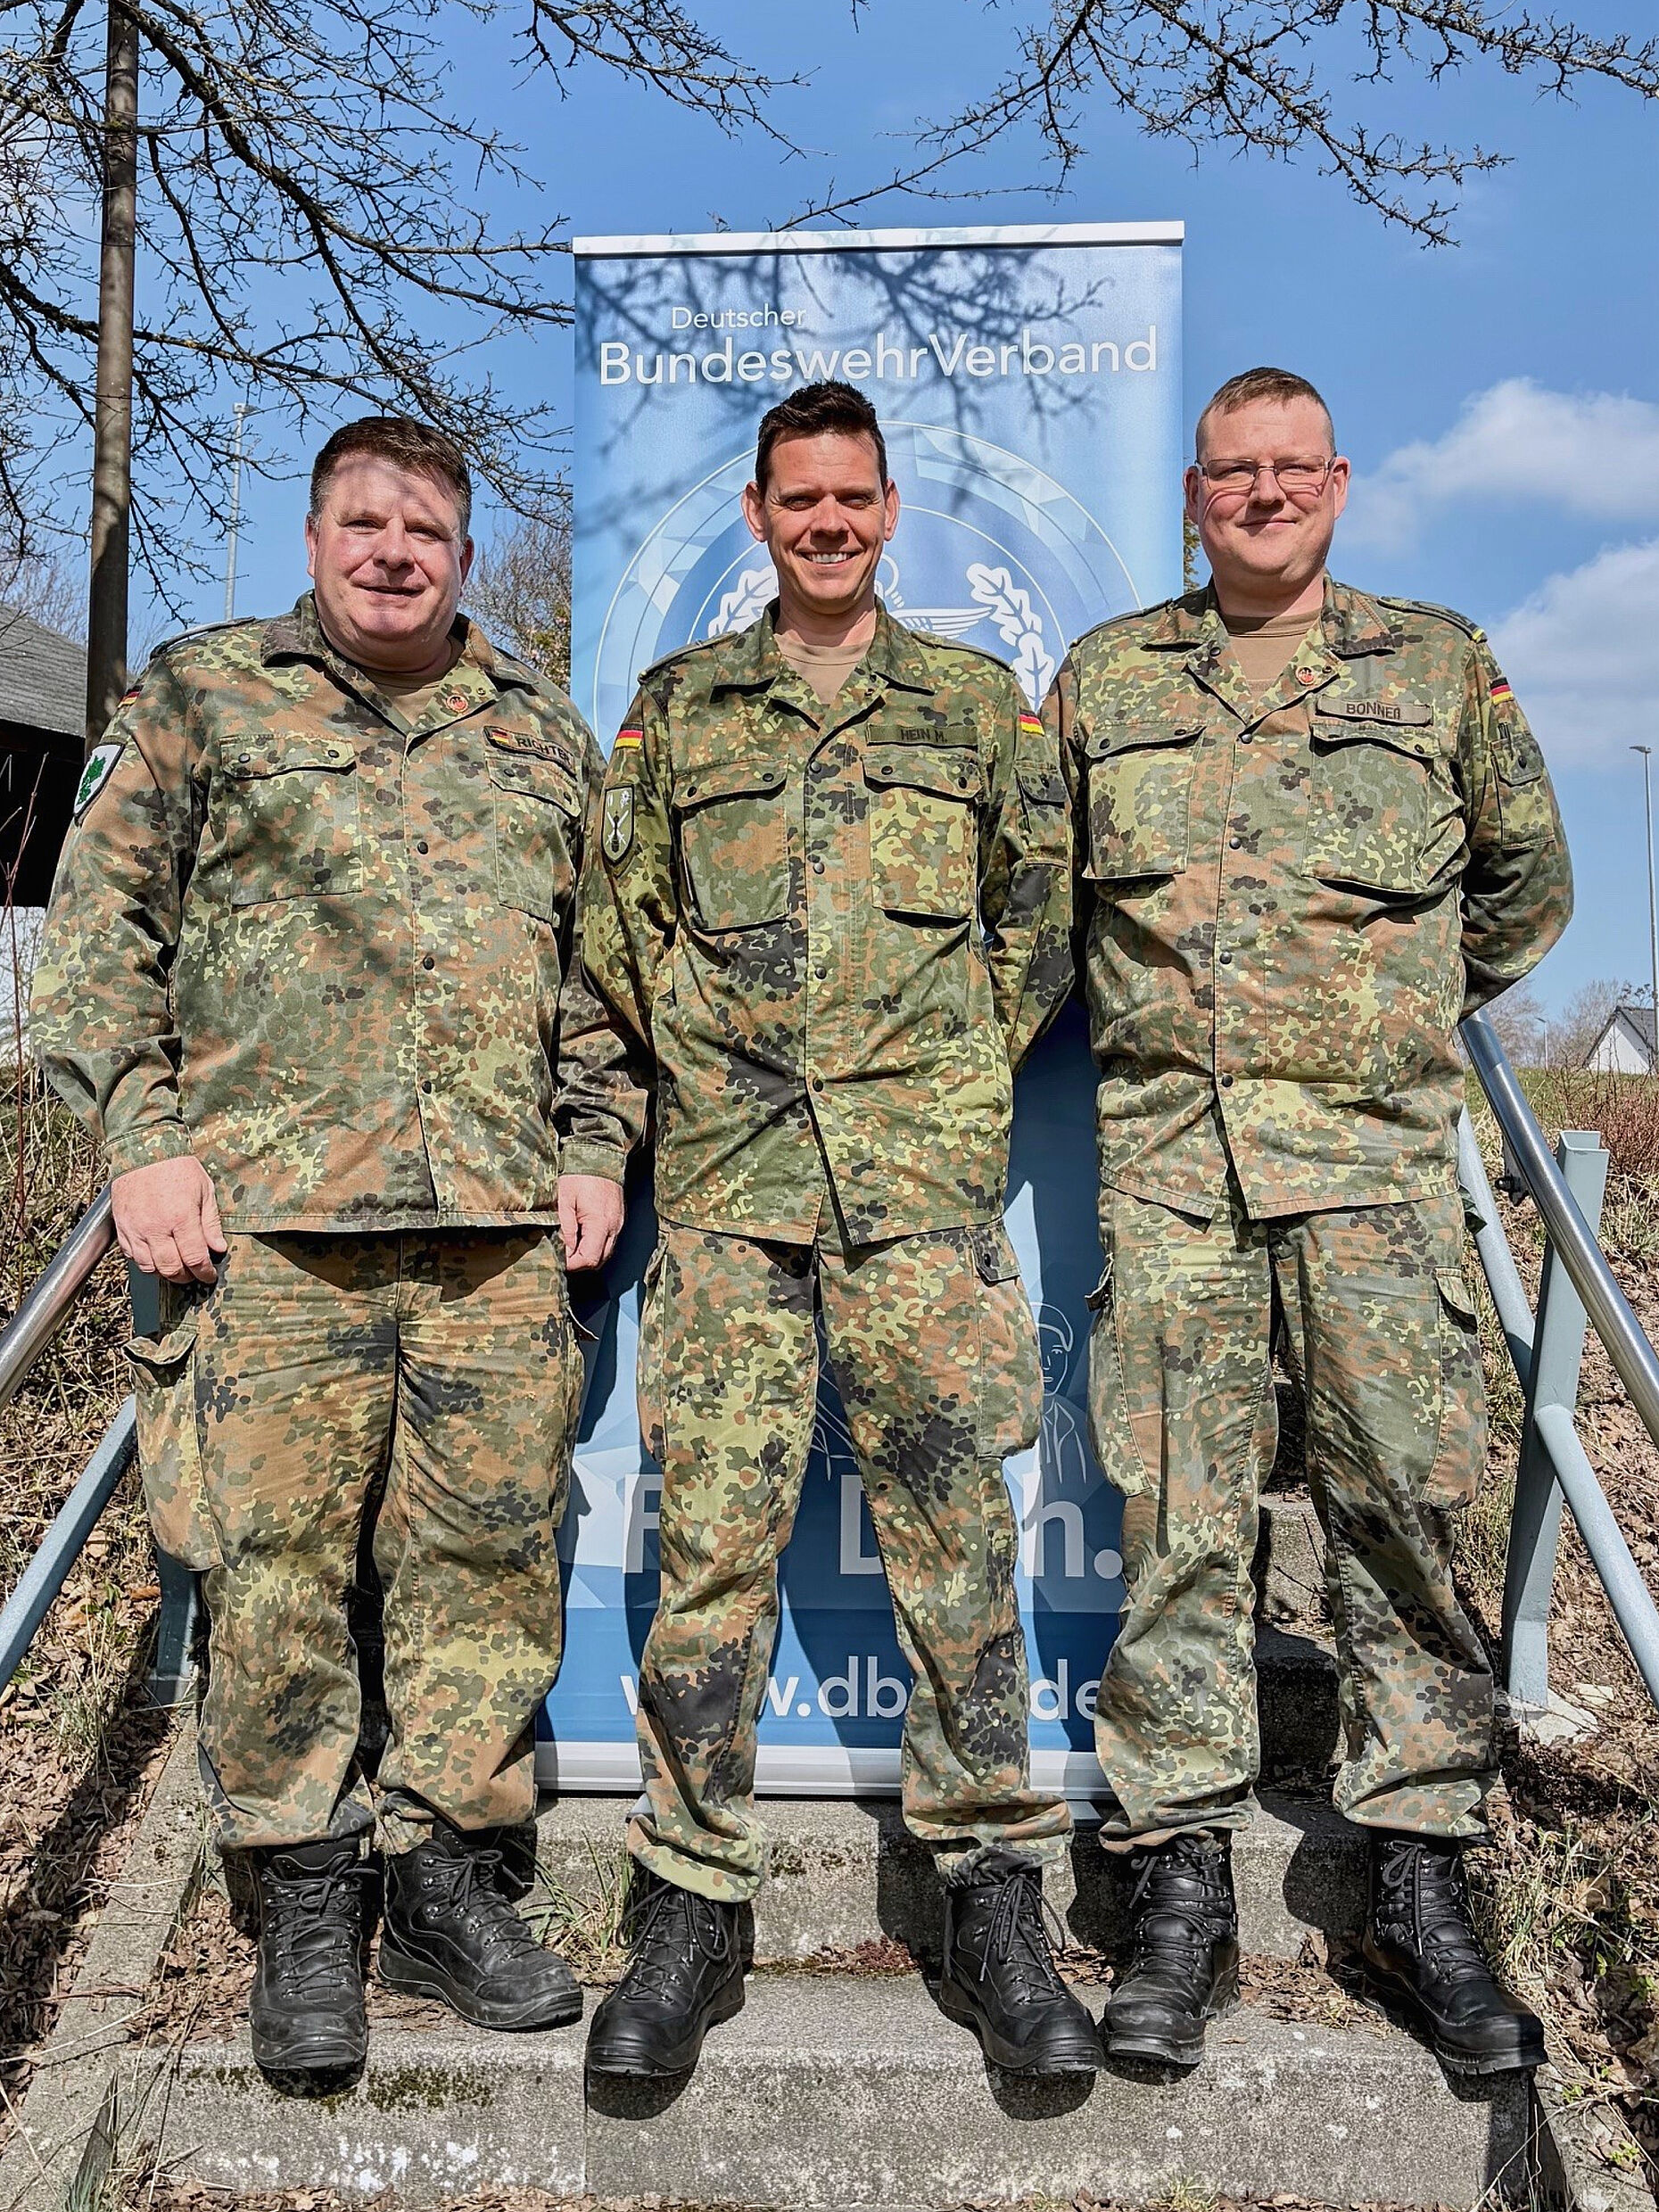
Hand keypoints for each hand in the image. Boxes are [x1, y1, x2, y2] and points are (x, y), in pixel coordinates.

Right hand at [113, 1157, 226, 1283]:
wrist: (143, 1149)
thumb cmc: (177, 1167)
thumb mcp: (204, 1190)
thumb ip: (211, 1222)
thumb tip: (218, 1249)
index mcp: (180, 1218)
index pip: (194, 1258)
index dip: (204, 1272)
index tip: (209, 1275)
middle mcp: (155, 1227)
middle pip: (171, 1268)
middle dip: (186, 1276)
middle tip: (194, 1274)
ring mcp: (135, 1229)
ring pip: (149, 1267)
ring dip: (164, 1272)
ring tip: (177, 1267)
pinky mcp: (122, 1227)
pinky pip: (131, 1256)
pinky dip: (145, 1262)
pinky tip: (157, 1256)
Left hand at [557, 1173, 624, 1271]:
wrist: (599, 1155)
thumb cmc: (579, 1175)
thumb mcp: (564, 1200)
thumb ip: (566, 1229)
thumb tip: (565, 1251)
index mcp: (600, 1223)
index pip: (588, 1259)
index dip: (572, 1264)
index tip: (558, 1259)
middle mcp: (613, 1227)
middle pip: (598, 1261)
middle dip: (579, 1262)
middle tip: (563, 1254)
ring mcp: (618, 1224)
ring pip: (604, 1253)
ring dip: (587, 1254)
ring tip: (571, 1245)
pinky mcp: (618, 1220)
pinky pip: (608, 1242)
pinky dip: (595, 1245)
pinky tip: (581, 1236)